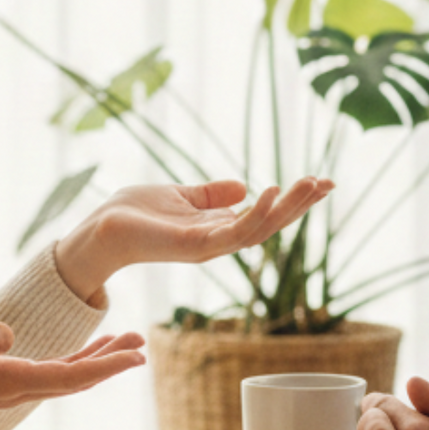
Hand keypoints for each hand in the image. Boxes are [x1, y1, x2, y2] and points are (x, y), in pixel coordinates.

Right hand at [0, 324, 145, 429]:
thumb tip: (8, 334)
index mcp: (5, 381)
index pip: (66, 376)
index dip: (104, 367)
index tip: (135, 357)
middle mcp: (14, 390)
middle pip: (75, 380)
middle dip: (111, 365)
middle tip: (143, 347)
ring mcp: (11, 388)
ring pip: (67, 378)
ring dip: (99, 361)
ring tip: (129, 343)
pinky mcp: (4, 379)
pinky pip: (52, 373)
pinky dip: (77, 361)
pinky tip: (92, 349)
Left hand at [53, 177, 334, 300]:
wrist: (100, 229)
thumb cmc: (133, 214)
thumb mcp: (180, 196)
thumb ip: (210, 195)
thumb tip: (242, 186)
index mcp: (217, 229)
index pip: (263, 215)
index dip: (291, 201)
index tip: (320, 183)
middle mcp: (218, 241)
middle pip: (270, 225)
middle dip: (300, 205)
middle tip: (328, 184)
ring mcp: (209, 247)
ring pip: (259, 229)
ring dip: (286, 207)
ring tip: (310, 184)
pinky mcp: (195, 246)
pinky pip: (233, 232)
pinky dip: (255, 213)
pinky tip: (271, 191)